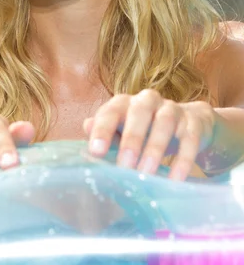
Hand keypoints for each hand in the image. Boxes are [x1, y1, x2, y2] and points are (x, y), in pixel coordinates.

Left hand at [83, 89, 215, 180]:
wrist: (190, 123)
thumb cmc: (147, 130)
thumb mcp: (124, 131)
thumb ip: (106, 132)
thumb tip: (86, 127)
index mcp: (125, 102)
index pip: (111, 111)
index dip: (103, 129)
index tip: (96, 151)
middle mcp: (148, 100)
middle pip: (139, 112)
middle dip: (131, 139)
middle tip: (124, 166)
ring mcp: (173, 109)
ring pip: (164, 123)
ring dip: (155, 149)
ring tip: (147, 174)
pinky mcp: (193, 123)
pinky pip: (189, 139)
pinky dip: (183, 160)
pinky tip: (176, 179)